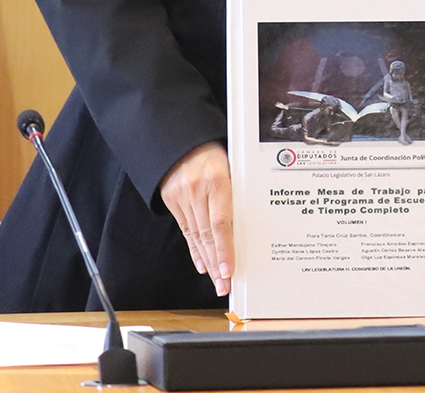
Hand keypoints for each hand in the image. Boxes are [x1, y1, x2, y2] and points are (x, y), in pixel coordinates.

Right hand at [159, 141, 233, 295]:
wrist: (180, 138)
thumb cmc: (213, 151)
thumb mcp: (232, 164)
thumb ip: (238, 191)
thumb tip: (252, 220)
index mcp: (217, 179)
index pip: (221, 222)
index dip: (225, 248)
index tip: (229, 269)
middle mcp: (197, 191)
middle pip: (208, 234)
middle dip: (217, 263)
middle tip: (226, 285)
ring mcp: (182, 197)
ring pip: (196, 236)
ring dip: (207, 261)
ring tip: (217, 281)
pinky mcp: (172, 201)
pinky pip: (186, 230)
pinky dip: (195, 249)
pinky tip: (203, 264)